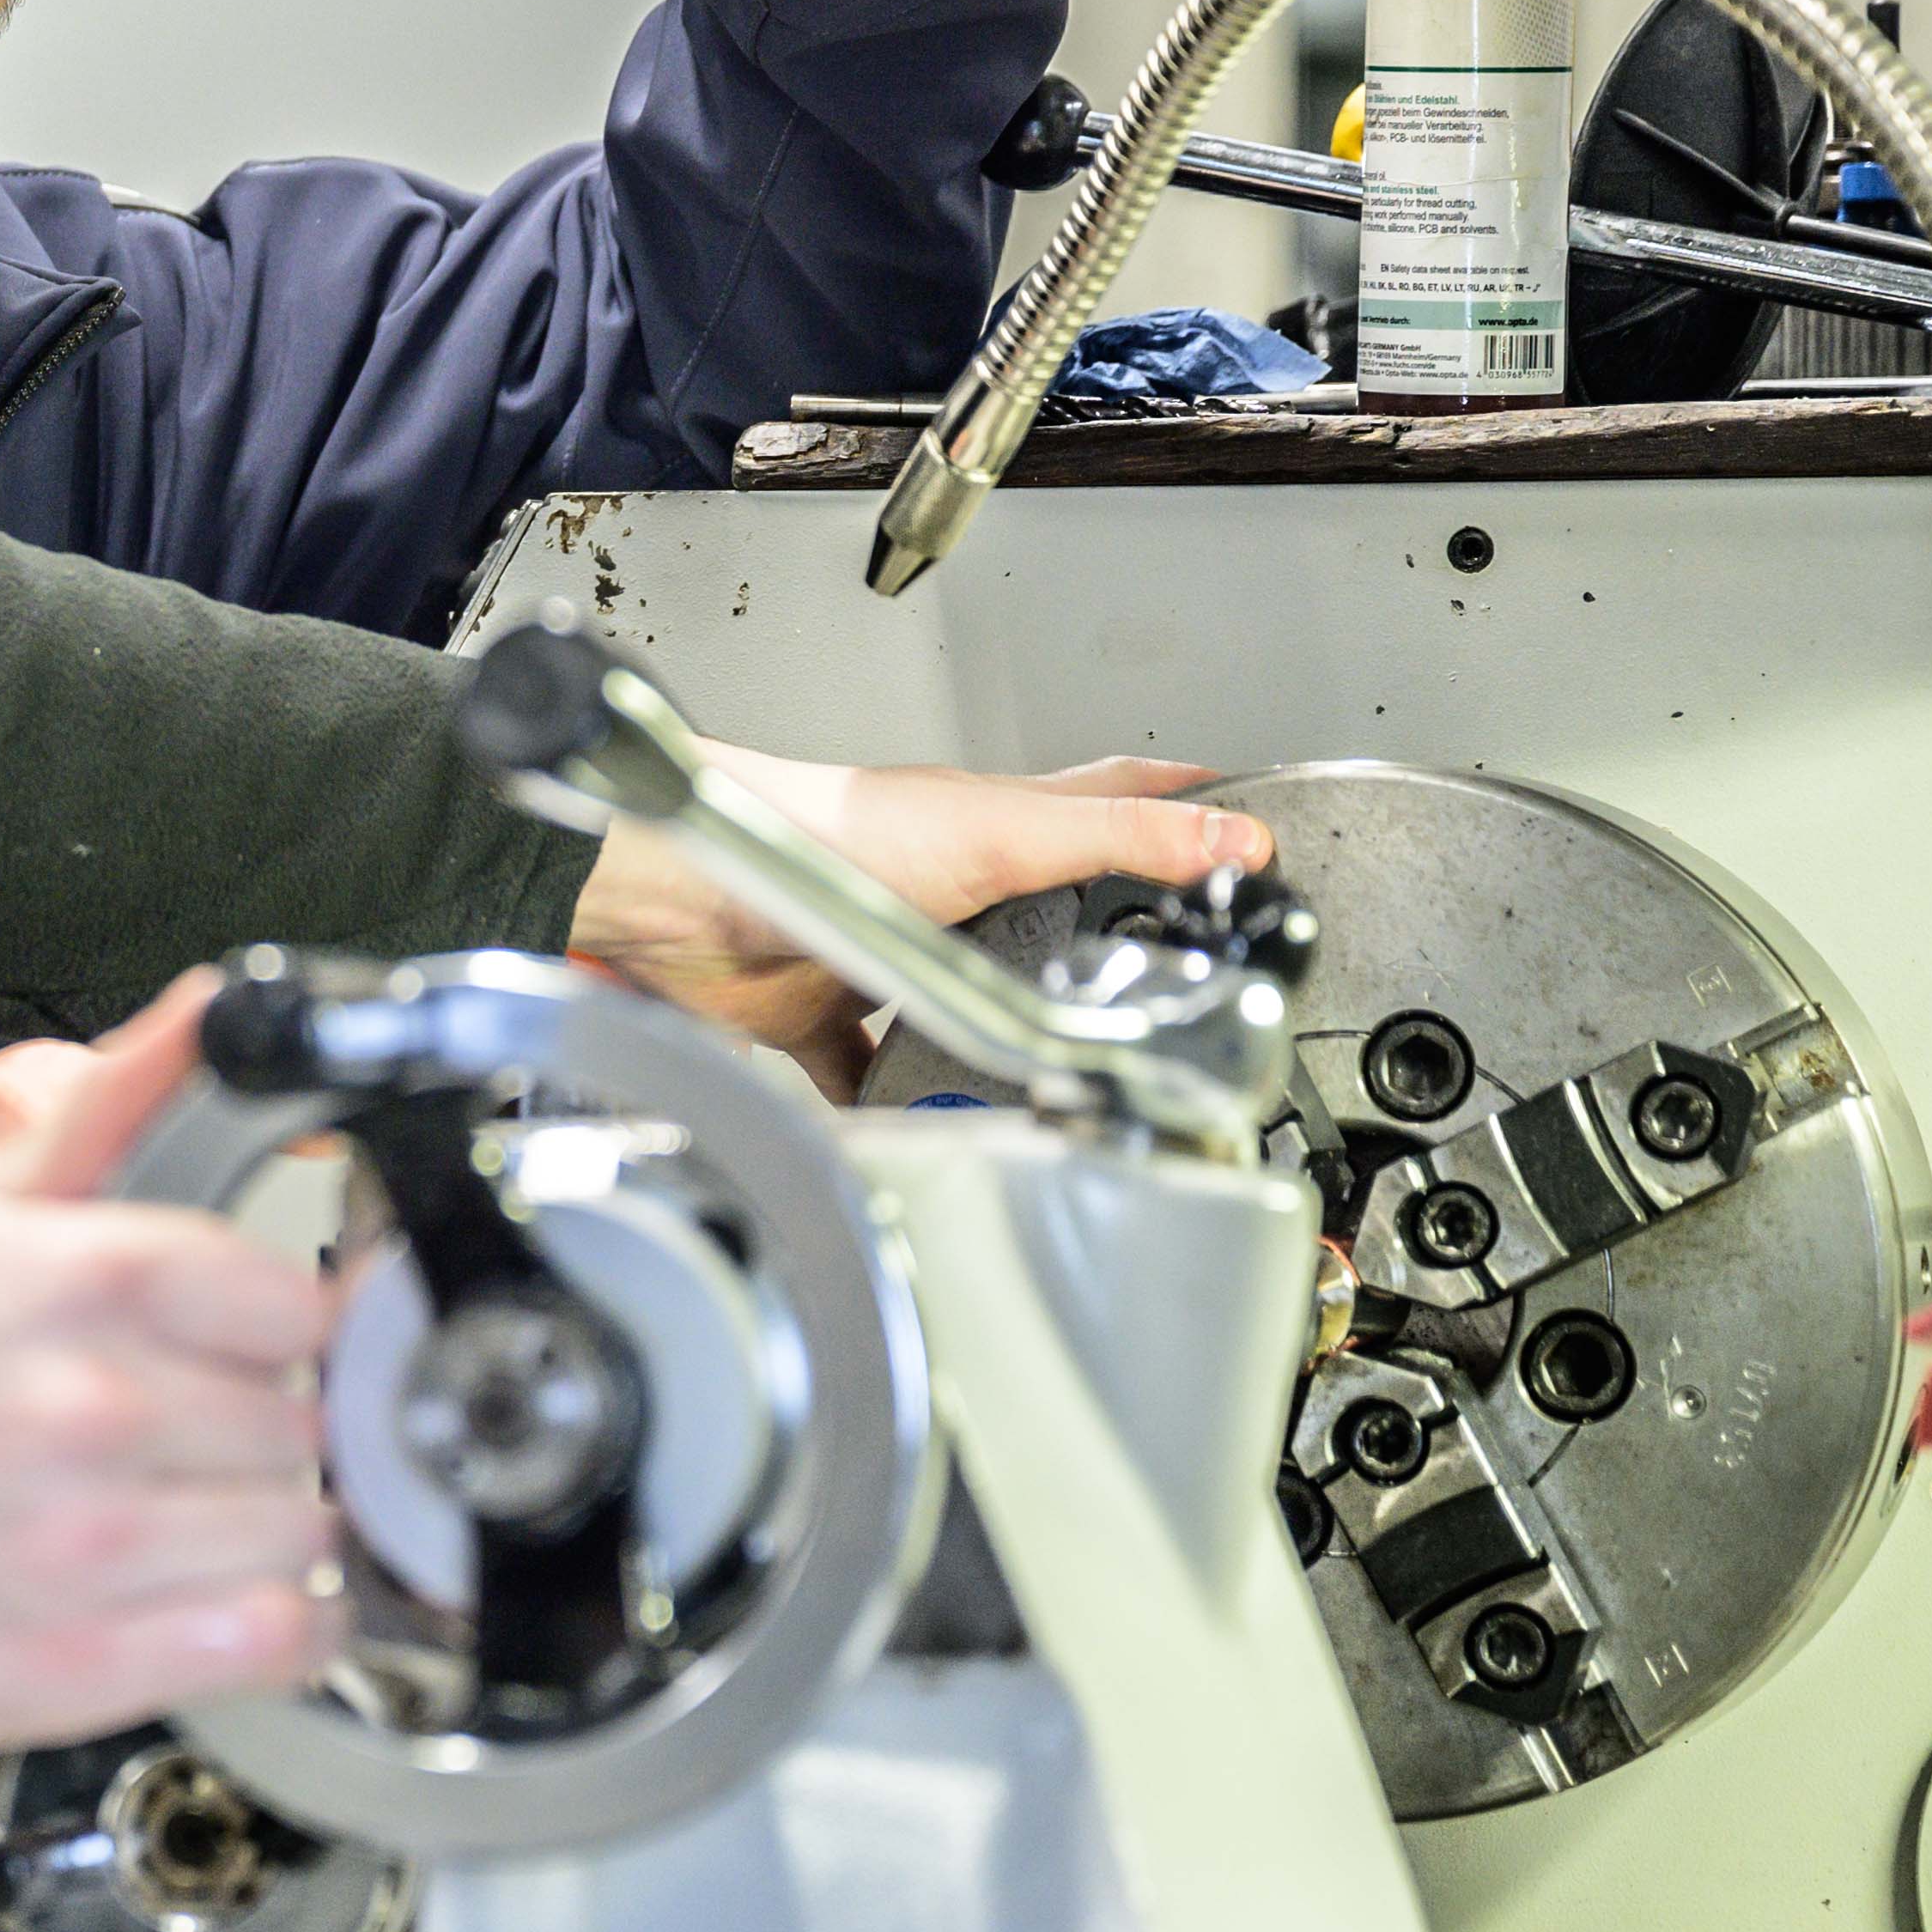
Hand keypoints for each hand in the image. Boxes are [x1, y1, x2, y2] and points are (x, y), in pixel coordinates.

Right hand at [0, 986, 331, 1743]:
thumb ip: (110, 1108)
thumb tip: (211, 1009)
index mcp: (81, 1279)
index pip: (296, 1306)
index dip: (272, 1336)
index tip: (240, 1356)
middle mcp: (94, 1406)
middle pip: (302, 1424)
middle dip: (257, 1435)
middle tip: (183, 1445)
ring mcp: (97, 1543)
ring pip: (305, 1530)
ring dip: (265, 1531)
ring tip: (187, 1524)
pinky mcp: (91, 1662)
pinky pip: (281, 1639)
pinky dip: (277, 1625)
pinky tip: (220, 1598)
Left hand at [562, 751, 1263, 1082]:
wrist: (691, 893)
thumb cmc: (822, 834)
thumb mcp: (1005, 831)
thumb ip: (1121, 833)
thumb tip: (1233, 833)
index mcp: (996, 828)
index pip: (1110, 807)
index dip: (1177, 816)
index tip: (1240, 836)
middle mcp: (944, 884)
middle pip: (1042, 916)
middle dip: (1092, 958)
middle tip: (1152, 1000)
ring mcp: (885, 948)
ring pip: (961, 1000)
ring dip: (993, 1039)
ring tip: (1050, 1085)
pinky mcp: (825, 1010)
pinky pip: (867, 1069)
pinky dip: (890, 1100)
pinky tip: (920, 1124)